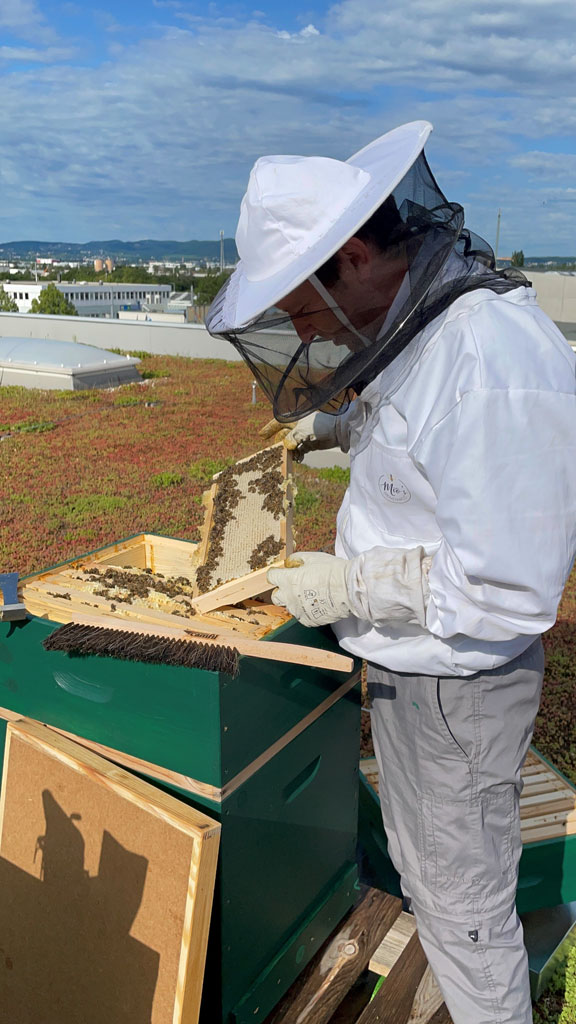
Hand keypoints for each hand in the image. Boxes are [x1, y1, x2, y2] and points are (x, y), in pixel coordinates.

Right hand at [260, 412, 338, 456]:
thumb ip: (292, 438)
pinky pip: (300, 451)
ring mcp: (305, 436)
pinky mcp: (311, 444)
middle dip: (280, 444)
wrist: (340, 430)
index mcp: (296, 418)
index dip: (270, 428)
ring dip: (290, 452)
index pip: (279, 422)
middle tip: (277, 452)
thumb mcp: (303, 430)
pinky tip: (298, 459)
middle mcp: (299, 426)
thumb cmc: (321, 425)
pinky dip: (298, 455)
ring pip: (292, 445)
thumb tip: (286, 447)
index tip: (262, 436)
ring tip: (290, 457)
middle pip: (284, 435)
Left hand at [267, 546, 431, 628]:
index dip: (277, 573)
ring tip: (311, 594)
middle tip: (294, 585)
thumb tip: (290, 563)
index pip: (271, 577)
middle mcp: (289, 597)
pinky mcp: (308, 620)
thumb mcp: (313, 557)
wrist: (349, 589)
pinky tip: (318, 602)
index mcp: (288, 580)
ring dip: (295, 600)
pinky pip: (303, 615)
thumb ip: (297, 559)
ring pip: (290, 606)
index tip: (282, 572)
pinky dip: (307, 609)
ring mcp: (298, 611)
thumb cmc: (332, 571)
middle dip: (282, 590)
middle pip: (276, 596)